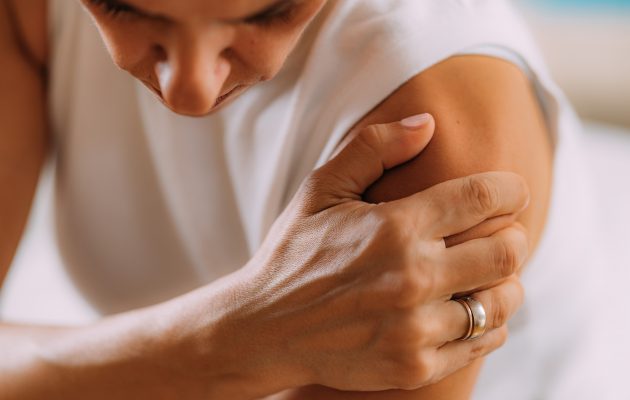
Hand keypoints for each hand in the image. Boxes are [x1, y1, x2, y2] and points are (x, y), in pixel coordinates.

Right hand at [207, 114, 527, 395]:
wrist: (264, 329)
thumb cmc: (294, 253)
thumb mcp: (321, 189)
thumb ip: (374, 147)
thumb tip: (428, 122)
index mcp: (394, 227)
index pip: (483, 197)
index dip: (510, 189)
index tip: (512, 191)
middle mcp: (411, 278)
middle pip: (507, 252)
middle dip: (513, 236)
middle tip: (502, 234)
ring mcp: (414, 327)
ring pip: (501, 301)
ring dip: (506, 283)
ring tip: (488, 275)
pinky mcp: (414, 365)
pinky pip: (482, 341)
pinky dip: (489, 323)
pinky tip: (470, 310)